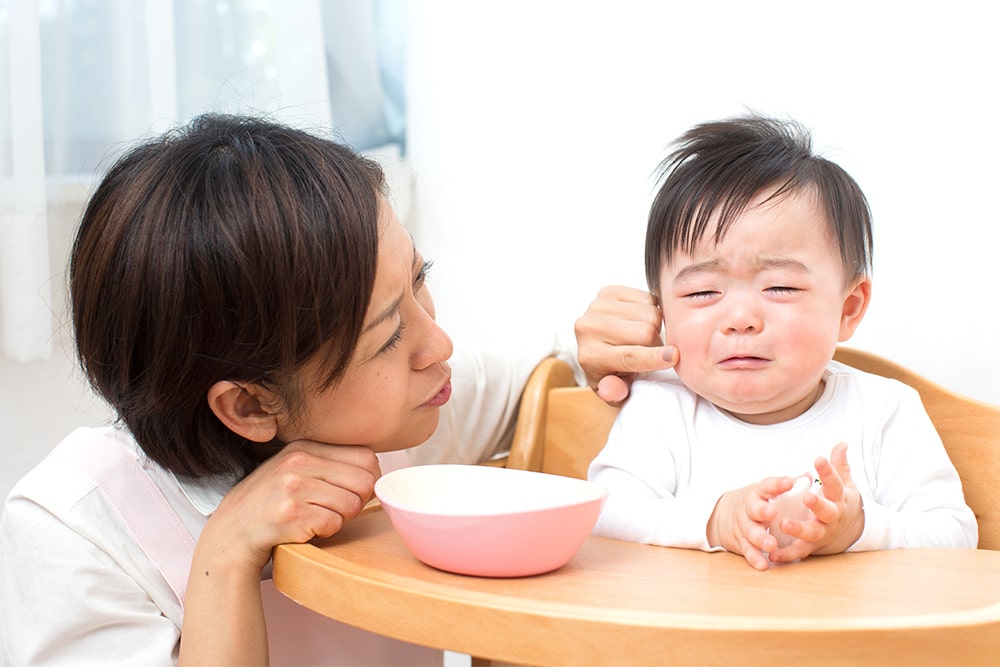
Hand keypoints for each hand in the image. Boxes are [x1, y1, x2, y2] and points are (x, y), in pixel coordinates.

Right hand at [202, 440, 381, 573]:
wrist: (231, 533)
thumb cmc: (270, 502)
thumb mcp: (295, 469)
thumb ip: (329, 463)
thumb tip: (375, 471)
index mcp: (305, 446)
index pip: (366, 456)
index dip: (369, 479)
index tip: (354, 491)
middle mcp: (298, 461)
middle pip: (365, 481)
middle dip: (358, 501)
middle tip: (335, 509)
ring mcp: (293, 487)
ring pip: (352, 505)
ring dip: (340, 518)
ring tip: (316, 517)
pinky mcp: (291, 514)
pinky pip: (334, 524)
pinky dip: (326, 532)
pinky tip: (306, 528)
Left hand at [574, 285, 676, 402]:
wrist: (594, 345)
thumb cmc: (611, 372)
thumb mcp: (614, 392)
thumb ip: (616, 393)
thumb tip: (613, 390)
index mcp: (590, 356)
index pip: (628, 356)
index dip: (654, 357)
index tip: (674, 356)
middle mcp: (588, 328)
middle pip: (645, 332)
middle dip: (657, 343)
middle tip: (651, 351)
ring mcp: (596, 306)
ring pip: (649, 313)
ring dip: (655, 326)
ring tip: (644, 337)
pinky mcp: (607, 292)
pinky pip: (647, 298)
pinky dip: (651, 310)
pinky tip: (640, 321)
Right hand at [707, 476, 795, 570]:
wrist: (723, 514)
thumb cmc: (756, 502)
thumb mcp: (767, 491)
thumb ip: (786, 487)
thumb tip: (808, 476)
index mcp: (759, 493)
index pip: (767, 486)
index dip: (777, 484)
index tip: (789, 482)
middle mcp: (749, 508)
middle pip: (754, 509)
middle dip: (762, 511)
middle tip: (772, 513)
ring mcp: (744, 525)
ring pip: (750, 531)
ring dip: (760, 538)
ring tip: (771, 544)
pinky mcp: (741, 542)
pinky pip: (748, 550)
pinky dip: (754, 557)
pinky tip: (763, 564)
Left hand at [767, 443, 864, 562]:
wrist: (849, 531)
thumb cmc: (841, 501)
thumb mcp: (844, 483)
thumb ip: (839, 465)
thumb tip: (841, 444)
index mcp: (839, 499)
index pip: (834, 483)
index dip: (828, 471)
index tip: (818, 458)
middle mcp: (832, 517)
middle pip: (827, 511)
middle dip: (818, 504)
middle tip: (807, 497)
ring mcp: (822, 532)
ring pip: (812, 533)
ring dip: (798, 529)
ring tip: (783, 524)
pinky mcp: (812, 547)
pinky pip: (799, 552)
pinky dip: (787, 555)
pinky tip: (773, 554)